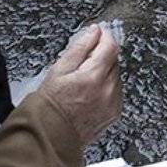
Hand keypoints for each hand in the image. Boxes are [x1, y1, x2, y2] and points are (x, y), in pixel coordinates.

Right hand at [38, 23, 120, 144]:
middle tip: (83, 62)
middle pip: (114, 60)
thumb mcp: (59, 69)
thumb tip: (94, 31)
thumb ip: (79, 47)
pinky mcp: (114, 113)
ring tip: (83, 82)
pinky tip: (90, 94)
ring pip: (116, 76)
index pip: (110, 46)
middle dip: (102, 55)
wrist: (51, 135)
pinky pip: (116, 92)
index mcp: (93, 77)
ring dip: (105, 72)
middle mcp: (108, 90)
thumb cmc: (50, 105)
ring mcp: (113, 103)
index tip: (99, 32)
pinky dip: (107, 88)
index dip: (105, 35)